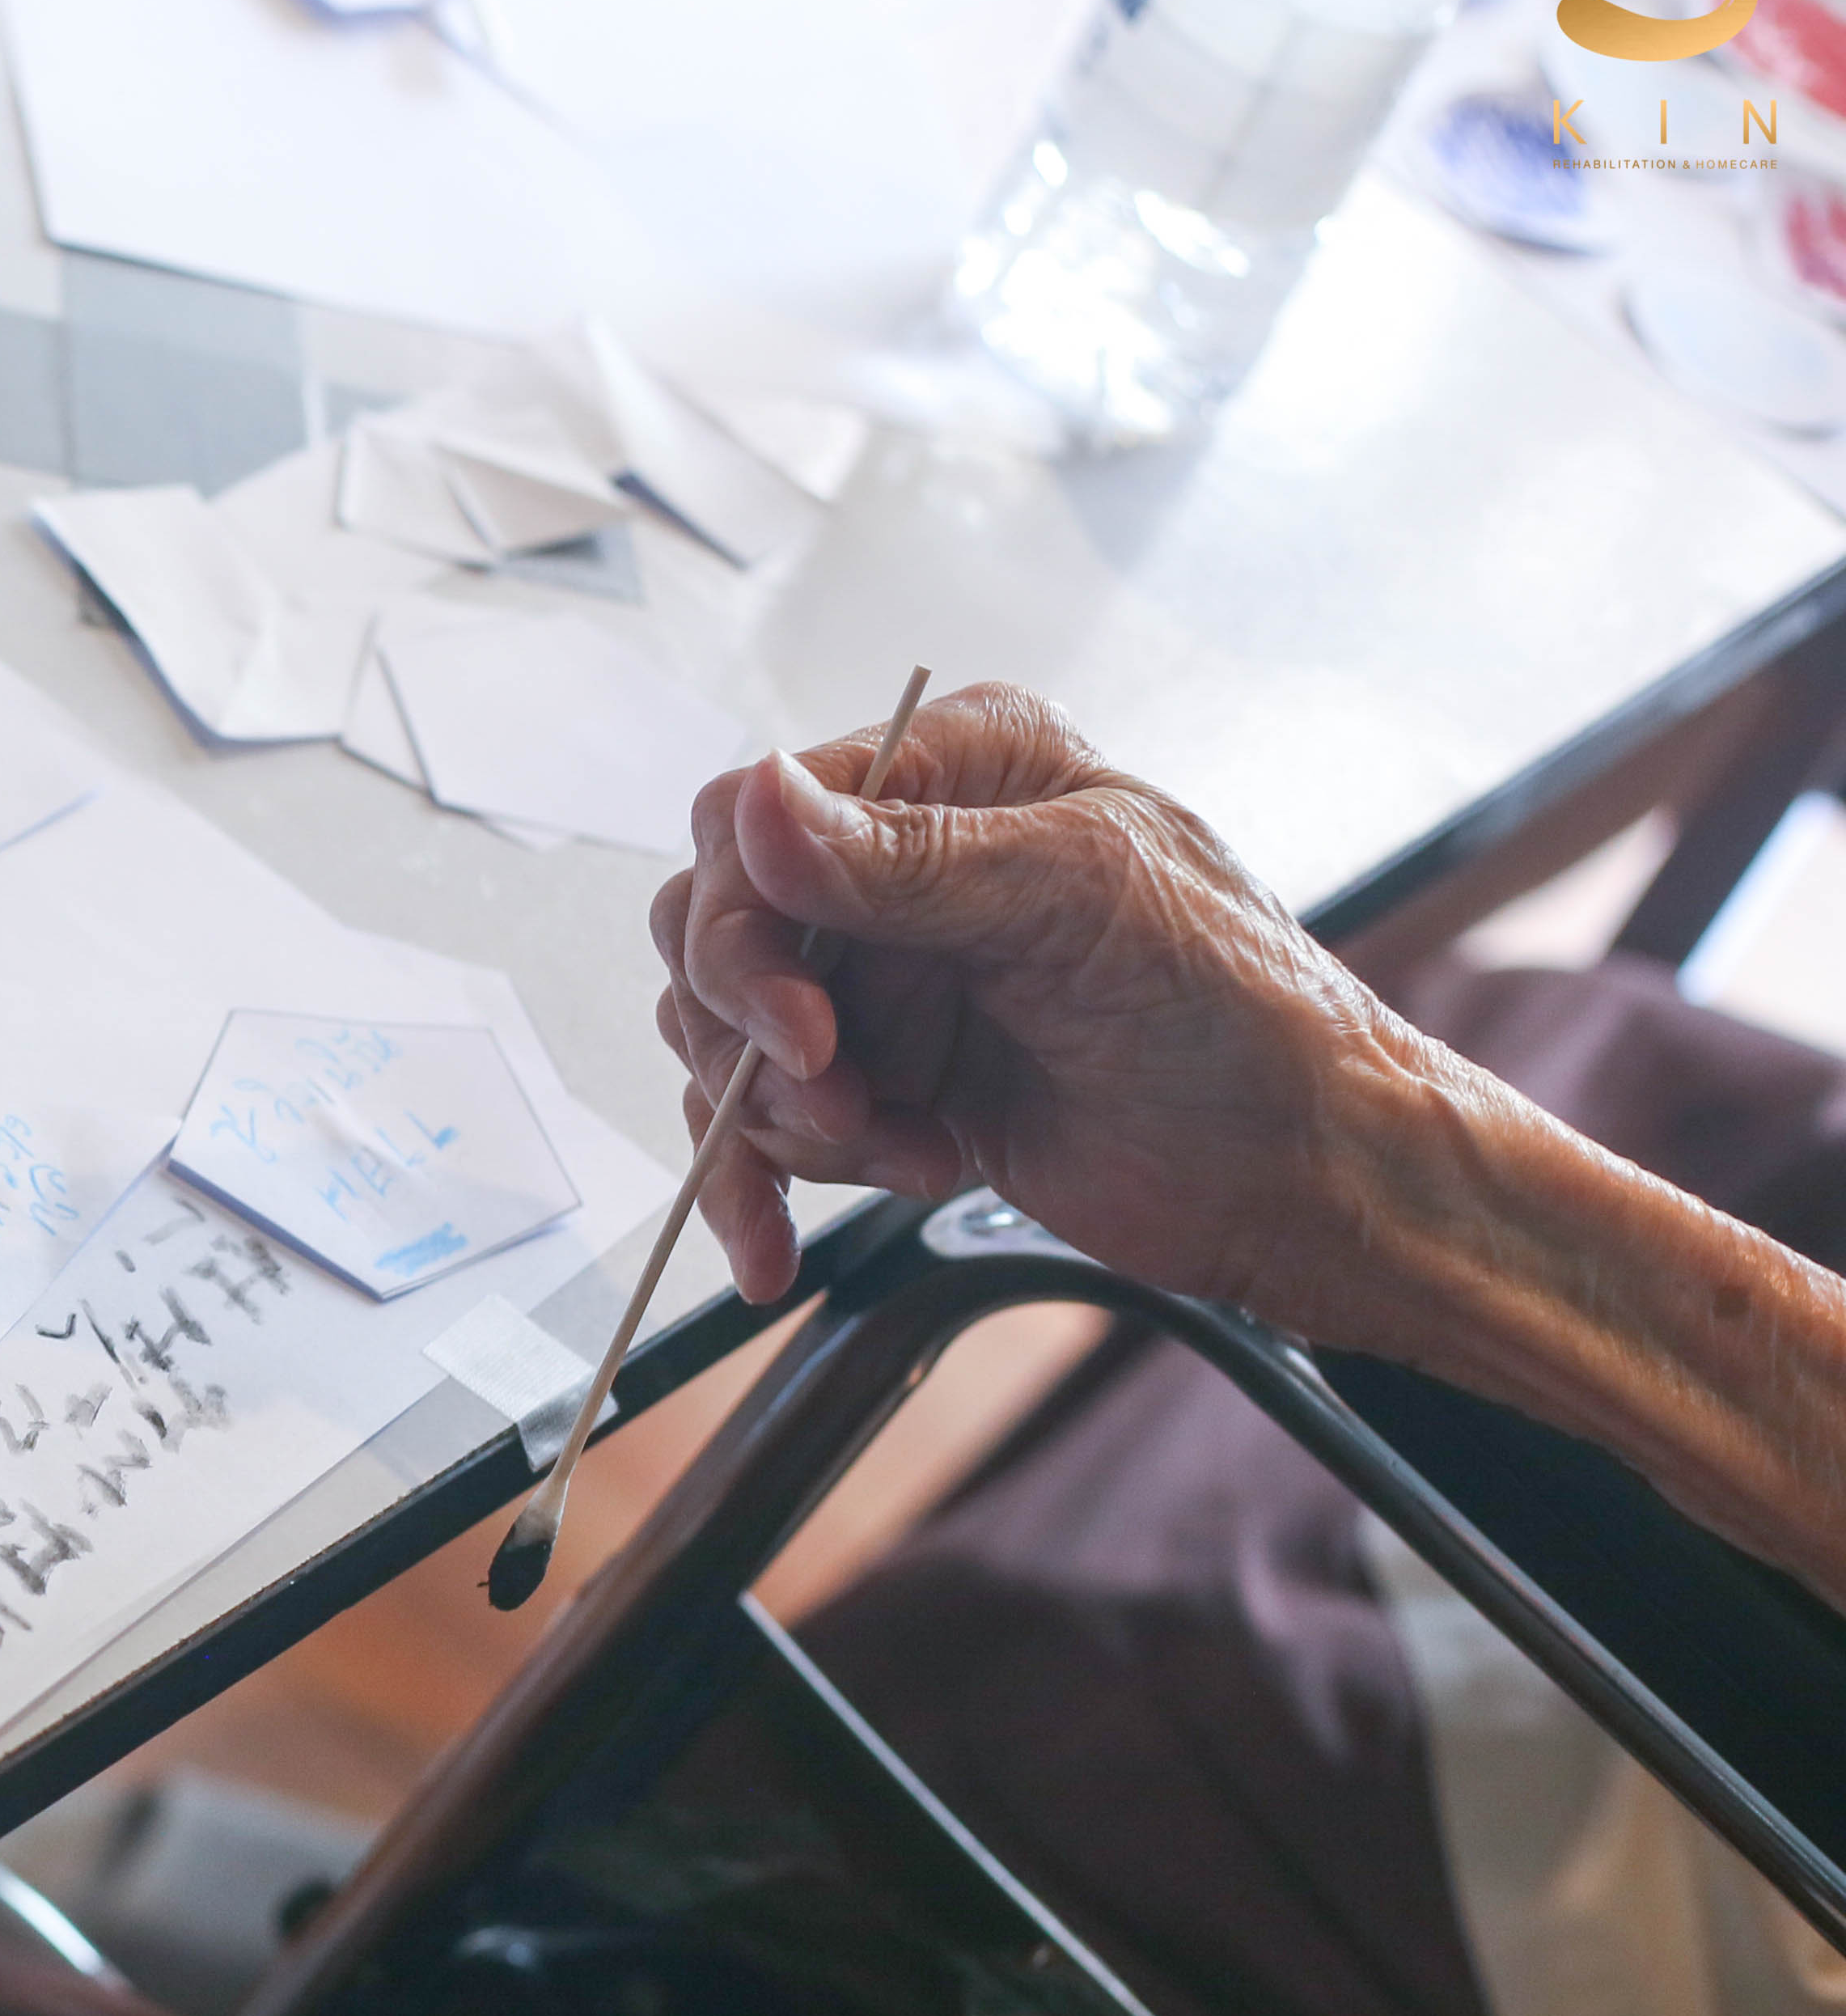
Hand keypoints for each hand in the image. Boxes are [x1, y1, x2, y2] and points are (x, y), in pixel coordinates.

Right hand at [648, 681, 1438, 1315]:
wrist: (1300, 1176)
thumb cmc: (1240, 1014)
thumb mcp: (1079, 904)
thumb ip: (907, 862)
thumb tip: (758, 800)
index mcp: (960, 769)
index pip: (754, 816)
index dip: (744, 924)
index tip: (800, 1024)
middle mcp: (904, 862)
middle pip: (715, 927)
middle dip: (754, 1033)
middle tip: (840, 1095)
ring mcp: (886, 976)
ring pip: (722, 1037)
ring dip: (782, 1118)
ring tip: (902, 1152)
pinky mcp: (882, 1079)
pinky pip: (757, 1124)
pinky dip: (757, 1188)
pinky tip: (782, 1246)